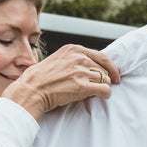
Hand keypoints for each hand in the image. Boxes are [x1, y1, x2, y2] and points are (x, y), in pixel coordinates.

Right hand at [3, 44, 120, 119]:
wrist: (32, 89)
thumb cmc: (42, 78)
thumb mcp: (58, 60)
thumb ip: (74, 60)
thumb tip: (91, 67)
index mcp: (74, 49)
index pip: (101, 56)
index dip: (110, 67)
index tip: (114, 75)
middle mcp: (79, 58)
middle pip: (104, 69)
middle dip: (105, 79)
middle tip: (105, 86)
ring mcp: (81, 71)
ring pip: (105, 79)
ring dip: (102, 87)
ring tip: (94, 92)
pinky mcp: (82, 86)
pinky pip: (104, 90)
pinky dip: (105, 94)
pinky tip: (100, 96)